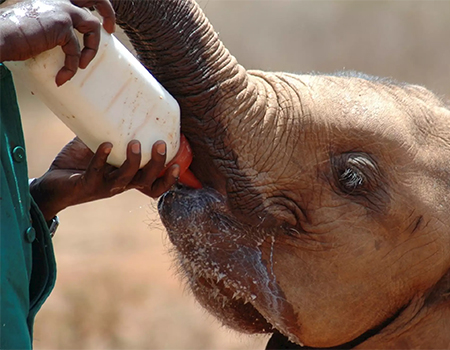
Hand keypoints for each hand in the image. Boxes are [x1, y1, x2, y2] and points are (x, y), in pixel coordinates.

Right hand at [0, 0, 114, 84]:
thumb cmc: (11, 35)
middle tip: (110, 31)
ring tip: (83, 65)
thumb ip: (53, 29)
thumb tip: (64, 45)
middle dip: (108, 13)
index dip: (96, 6)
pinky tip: (62, 77)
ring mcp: (62, 10)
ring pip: (93, 26)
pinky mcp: (62, 26)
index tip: (103, 23)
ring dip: (91, 49)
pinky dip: (72, 67)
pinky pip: (77, 50)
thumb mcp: (37, 26)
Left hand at [30, 138, 178, 220]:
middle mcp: (120, 185)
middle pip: (146, 182)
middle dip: (157, 165)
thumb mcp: (100, 146)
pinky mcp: (86, 185)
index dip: (169, 180)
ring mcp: (104, 186)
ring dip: (133, 162)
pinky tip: (105, 144)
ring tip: (135, 143)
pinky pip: (96, 173)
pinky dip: (102, 159)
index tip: (178, 164)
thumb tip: (120, 101)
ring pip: (126, 179)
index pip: (154, 186)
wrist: (52, 185)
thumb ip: (111, 131)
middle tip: (160, 144)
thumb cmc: (79, 164)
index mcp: (128, 179)